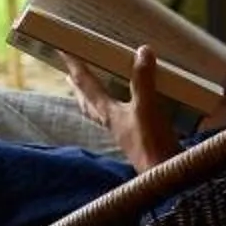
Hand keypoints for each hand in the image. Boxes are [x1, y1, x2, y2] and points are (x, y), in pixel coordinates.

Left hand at [66, 47, 178, 174]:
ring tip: (89, 91)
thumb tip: (142, 52)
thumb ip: (143, 80)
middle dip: (79, 87)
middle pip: (88, 102)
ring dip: (93, 100)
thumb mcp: (147, 107)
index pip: (87, 84)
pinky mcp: (136, 138)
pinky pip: (119, 119)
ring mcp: (123, 132)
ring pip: (100, 112)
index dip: (74, 66)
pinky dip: (117, 109)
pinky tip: (125, 109)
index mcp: (108, 112)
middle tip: (70, 75)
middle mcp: (111, 122)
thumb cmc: (151, 143)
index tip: (61, 50)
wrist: (163, 174)